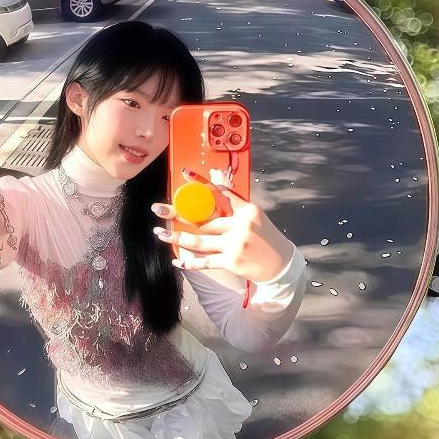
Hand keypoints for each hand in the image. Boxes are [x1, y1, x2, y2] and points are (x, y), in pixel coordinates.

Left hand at [150, 168, 294, 282]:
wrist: (280, 264)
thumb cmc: (264, 236)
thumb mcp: (253, 214)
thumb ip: (232, 198)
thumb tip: (215, 174)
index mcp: (246, 210)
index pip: (220, 193)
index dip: (201, 183)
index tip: (184, 174)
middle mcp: (241, 225)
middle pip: (203, 218)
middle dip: (178, 213)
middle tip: (158, 209)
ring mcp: (235, 244)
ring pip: (199, 240)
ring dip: (177, 237)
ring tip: (160, 233)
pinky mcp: (231, 262)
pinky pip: (205, 261)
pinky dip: (190, 262)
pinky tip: (176, 260)